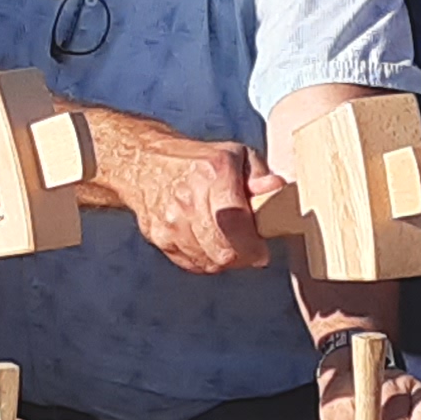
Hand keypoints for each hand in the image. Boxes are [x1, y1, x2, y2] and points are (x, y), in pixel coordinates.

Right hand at [101, 123, 280, 275]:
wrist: (146, 163)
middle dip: (242, 256)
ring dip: (224, 259)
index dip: (252, 245)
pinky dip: (205, 260)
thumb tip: (275, 189)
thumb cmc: (197, 161)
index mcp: (213, 173)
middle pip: (222, 251)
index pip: (235, 222)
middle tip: (249, 248)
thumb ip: (260, 175)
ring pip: (208, 262)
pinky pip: (192, 264)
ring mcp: (171, 221)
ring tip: (229, 242)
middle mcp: (188, 199)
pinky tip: (209, 242)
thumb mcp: (236, 155)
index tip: (261, 251)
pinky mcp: (159, 237)